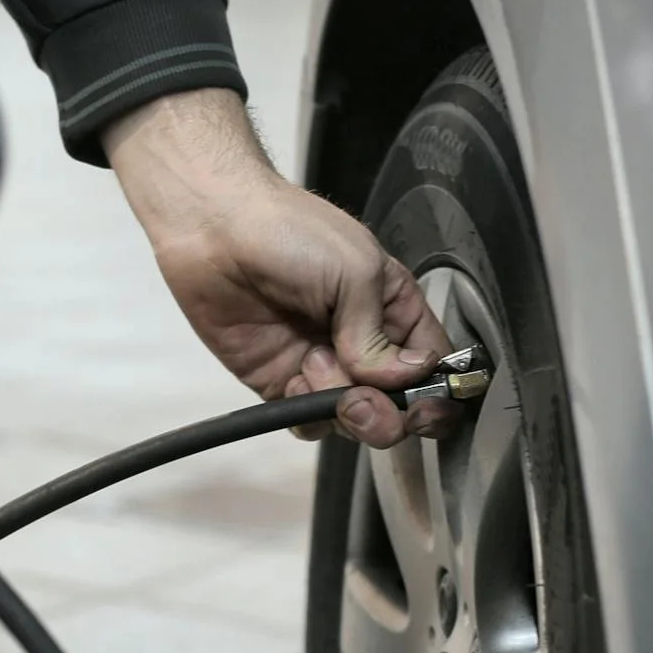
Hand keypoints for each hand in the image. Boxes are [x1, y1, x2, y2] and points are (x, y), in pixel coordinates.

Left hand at [104, 89, 456, 447]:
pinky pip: (310, 423)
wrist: (215, 230)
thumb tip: (402, 382)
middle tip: (362, 397)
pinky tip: (294, 377)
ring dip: (344, 409)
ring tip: (314, 365)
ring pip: (357, 420)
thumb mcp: (355, 272)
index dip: (437, 394)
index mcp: (395, 310)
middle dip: (388, 414)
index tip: (423, 403)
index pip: (435, 368)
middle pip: (400, 406)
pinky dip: (309, 414)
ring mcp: (324, 366)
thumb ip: (379, 336)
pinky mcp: (282, 383)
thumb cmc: (291, 233)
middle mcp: (365, 344)